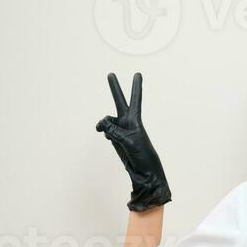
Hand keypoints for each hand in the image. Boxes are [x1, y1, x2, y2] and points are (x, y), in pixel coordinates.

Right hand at [96, 72, 171, 211]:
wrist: (144, 173)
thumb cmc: (143, 156)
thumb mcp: (129, 141)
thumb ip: (114, 131)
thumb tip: (102, 124)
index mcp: (135, 121)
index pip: (135, 100)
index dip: (136, 87)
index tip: (138, 74)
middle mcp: (128, 122)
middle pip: (119, 102)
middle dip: (115, 89)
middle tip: (111, 74)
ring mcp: (121, 130)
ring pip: (106, 121)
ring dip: (104, 126)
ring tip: (104, 132)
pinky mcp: (115, 139)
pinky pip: (105, 132)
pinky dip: (105, 134)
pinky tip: (108, 139)